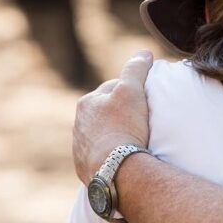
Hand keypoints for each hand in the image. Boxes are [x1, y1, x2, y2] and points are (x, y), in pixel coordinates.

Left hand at [72, 51, 152, 181]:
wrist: (116, 169)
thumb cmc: (124, 126)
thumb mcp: (132, 90)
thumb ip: (136, 69)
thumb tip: (144, 53)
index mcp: (86, 103)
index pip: (111, 90)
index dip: (130, 93)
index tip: (144, 101)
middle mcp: (78, 124)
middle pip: (104, 114)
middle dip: (118, 115)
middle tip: (140, 123)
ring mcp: (79, 148)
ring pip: (100, 136)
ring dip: (113, 136)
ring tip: (133, 142)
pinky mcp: (84, 168)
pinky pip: (99, 157)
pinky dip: (110, 155)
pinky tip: (123, 159)